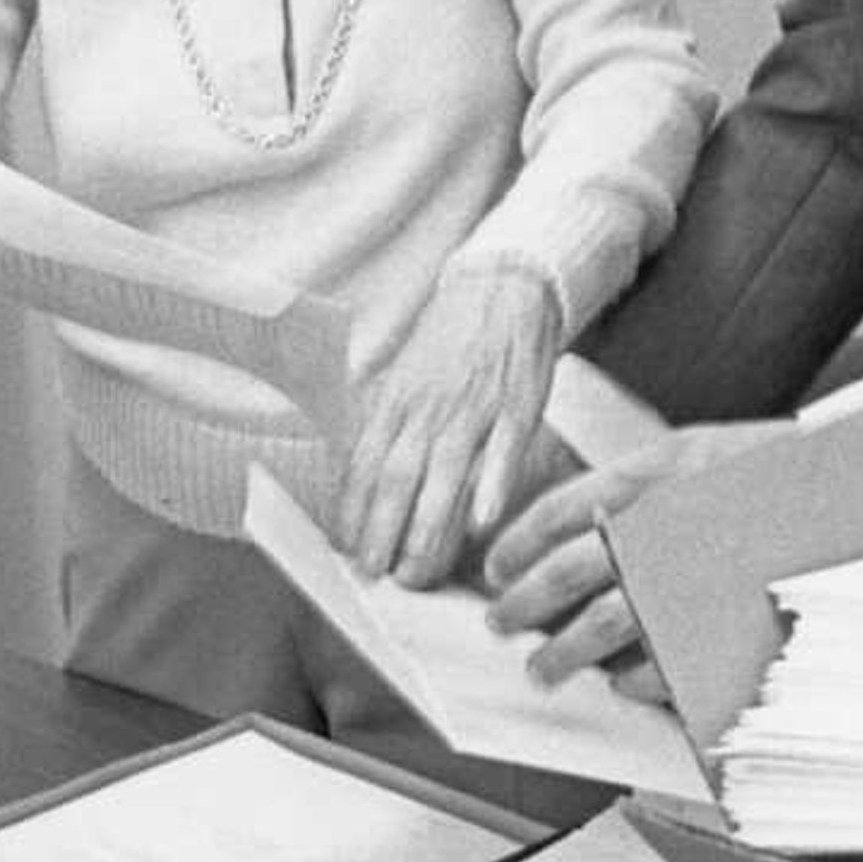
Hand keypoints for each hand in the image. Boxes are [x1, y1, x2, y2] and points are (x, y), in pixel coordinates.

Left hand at [337, 263, 566, 587]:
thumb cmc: (451, 339)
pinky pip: (502, 449)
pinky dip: (490, 484)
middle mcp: (426, 407)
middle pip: (395, 476)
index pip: (364, 465)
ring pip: (442, 472)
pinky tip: (483, 521)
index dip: (353, 511)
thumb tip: (361, 475)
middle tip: (376, 576)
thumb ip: (386, 425)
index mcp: (395, 401)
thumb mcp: (404, 377)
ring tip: (418, 570)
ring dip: (426, 525)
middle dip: (382, 531)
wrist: (502, 285)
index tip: (345, 551)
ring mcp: (472, 407)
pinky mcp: (517, 404)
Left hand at [480, 418, 791, 689]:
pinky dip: (633, 677)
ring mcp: (696, 573)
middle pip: (569, 570)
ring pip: (604, 622)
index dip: (519, 542)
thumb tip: (588, 526)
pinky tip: (619, 685)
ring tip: (542, 669)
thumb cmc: (784, 473)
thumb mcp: (705, 453)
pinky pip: (662, 660)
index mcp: (660, 469)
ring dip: (563, 653)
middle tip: (500, 621)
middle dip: (524, 602)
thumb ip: (646, 485)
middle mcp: (669, 518)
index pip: (562, 509)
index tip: (495, 566)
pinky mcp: (725, 620)